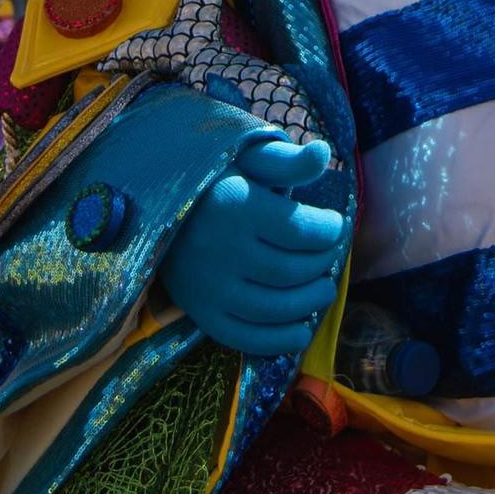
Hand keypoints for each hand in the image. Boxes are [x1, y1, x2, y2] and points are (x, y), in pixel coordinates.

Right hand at [159, 135, 344, 357]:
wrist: (159, 205)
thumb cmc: (217, 177)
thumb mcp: (249, 157)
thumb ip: (287, 160)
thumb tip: (323, 153)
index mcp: (233, 205)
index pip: (300, 230)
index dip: (329, 231)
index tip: (335, 226)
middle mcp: (218, 249)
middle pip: (291, 271)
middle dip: (322, 265)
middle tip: (332, 256)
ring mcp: (207, 286)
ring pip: (273, 308)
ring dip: (309, 303)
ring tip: (325, 289)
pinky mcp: (200, 312)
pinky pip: (244, 337)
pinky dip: (278, 340)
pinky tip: (302, 330)